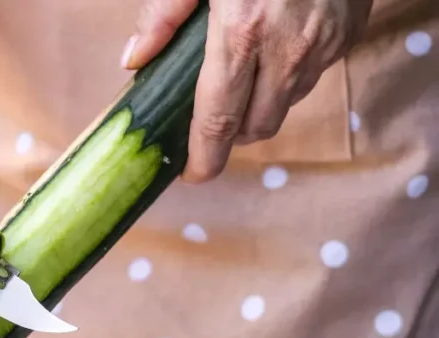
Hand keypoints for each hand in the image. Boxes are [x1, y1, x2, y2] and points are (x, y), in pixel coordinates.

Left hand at [122, 0, 372, 181]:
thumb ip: (162, 15)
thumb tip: (134, 61)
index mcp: (242, 34)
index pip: (219, 119)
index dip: (205, 156)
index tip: (192, 175)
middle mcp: (288, 49)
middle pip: (256, 127)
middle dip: (229, 136)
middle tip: (206, 125)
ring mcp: (324, 44)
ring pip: (286, 105)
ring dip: (259, 106)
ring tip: (237, 83)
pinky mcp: (349, 34)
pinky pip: (312, 76)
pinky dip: (286, 77)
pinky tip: (271, 50)